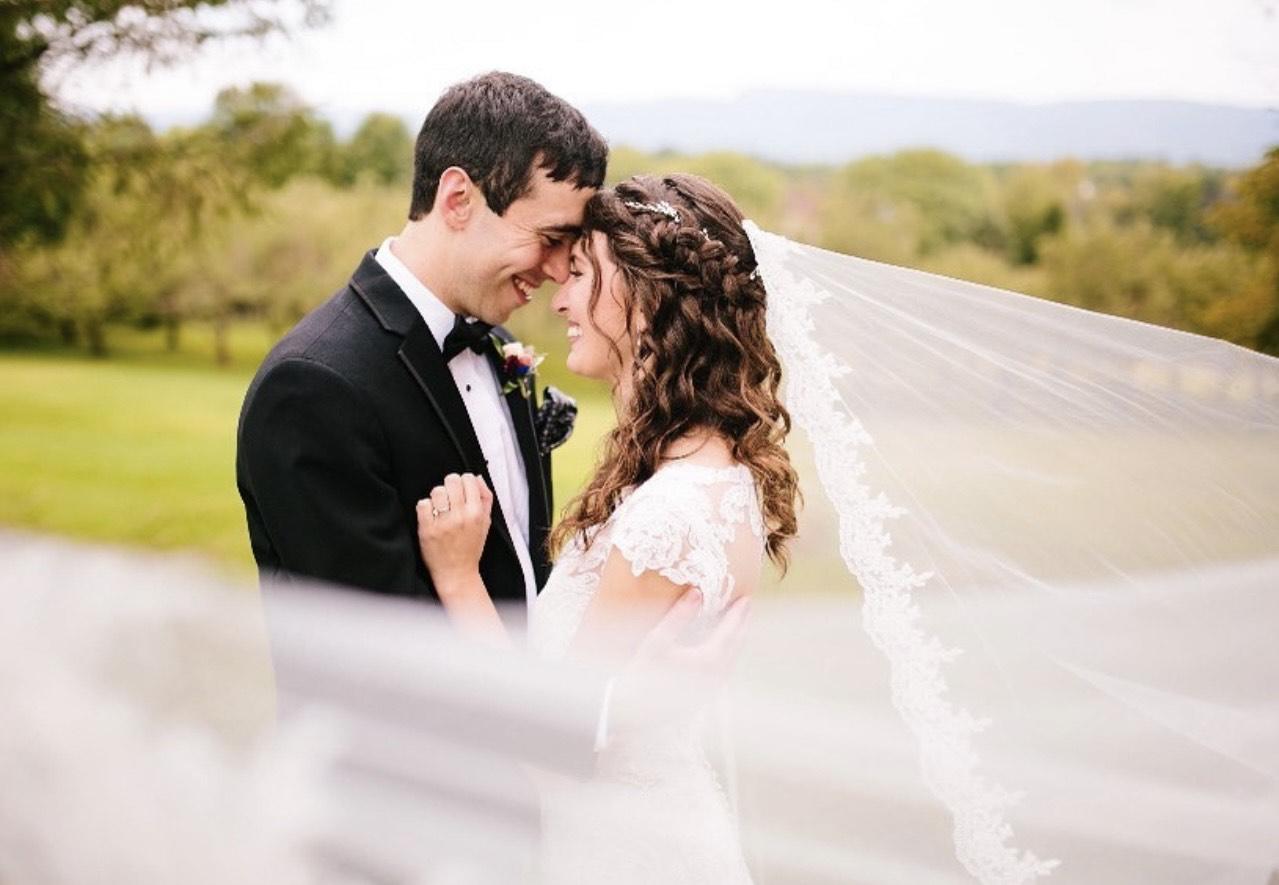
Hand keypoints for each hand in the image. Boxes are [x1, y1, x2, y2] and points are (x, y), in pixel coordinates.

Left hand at [416, 473, 492, 589]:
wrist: (457, 572)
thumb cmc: (470, 549)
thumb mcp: (485, 523)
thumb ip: (485, 499)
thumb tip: (477, 478)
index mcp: (476, 513)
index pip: (468, 479)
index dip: (463, 482)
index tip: (460, 490)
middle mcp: (461, 516)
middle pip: (451, 480)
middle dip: (449, 486)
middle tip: (449, 497)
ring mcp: (443, 523)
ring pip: (437, 491)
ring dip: (437, 497)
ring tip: (439, 507)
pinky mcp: (427, 529)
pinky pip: (423, 504)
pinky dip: (425, 507)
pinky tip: (430, 515)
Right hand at [607, 588, 751, 738]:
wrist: (633, 713)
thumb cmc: (642, 675)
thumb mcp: (657, 640)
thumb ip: (679, 616)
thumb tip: (696, 593)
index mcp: (708, 660)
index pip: (730, 632)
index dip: (738, 614)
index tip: (745, 599)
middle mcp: (716, 675)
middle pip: (737, 645)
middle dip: (742, 625)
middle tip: (745, 607)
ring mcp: (712, 688)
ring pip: (732, 659)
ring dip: (736, 640)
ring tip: (737, 623)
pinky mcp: (705, 695)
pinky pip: (724, 670)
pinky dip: (728, 654)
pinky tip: (721, 648)